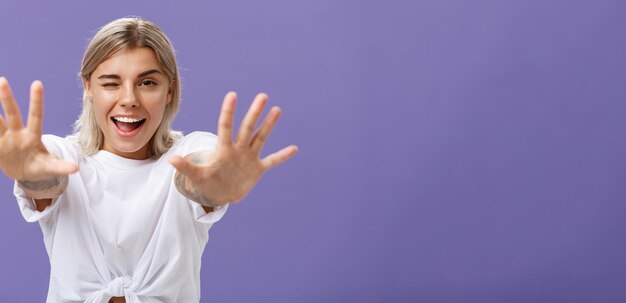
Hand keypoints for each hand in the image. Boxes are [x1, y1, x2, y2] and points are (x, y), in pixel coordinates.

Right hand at [0, 78, 77, 180]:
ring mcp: (5, 139)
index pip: (36, 116)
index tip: (37, 83)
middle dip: (7, 98)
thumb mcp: (49, 167)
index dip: (36, 101)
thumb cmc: (40, 166)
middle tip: (3, 80)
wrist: (23, 173)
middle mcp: (17, 133)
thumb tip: (75, 168)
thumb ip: (60, 166)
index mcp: (33, 136)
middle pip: (12, 114)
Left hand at [169, 92, 297, 204]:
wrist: (220, 193)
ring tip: (277, 109)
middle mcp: (238, 149)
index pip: (226, 127)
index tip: (232, 94)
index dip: (228, 112)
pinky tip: (294, 148)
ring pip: (261, 138)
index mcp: (224, 150)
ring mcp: (249, 158)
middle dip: (254, 113)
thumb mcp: (197, 177)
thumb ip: (186, 168)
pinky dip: (282, 156)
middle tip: (262, 96)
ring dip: (269, 125)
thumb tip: (171, 159)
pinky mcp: (257, 168)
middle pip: (247, 128)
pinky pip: (272, 161)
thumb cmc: (207, 182)